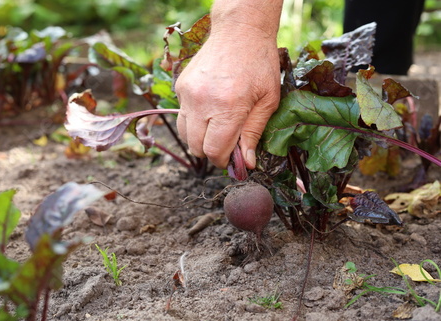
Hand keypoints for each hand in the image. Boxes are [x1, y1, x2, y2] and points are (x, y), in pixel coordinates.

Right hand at [175, 31, 280, 168]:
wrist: (240, 31)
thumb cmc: (259, 64)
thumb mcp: (268, 100)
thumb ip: (254, 133)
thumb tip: (247, 162)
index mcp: (228, 107)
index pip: (215, 151)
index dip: (224, 161)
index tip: (233, 159)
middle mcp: (202, 102)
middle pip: (196, 147)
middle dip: (211, 152)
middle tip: (227, 144)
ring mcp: (187, 94)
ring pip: (184, 134)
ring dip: (199, 138)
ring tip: (217, 127)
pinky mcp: (180, 86)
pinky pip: (182, 115)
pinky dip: (194, 119)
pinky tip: (210, 107)